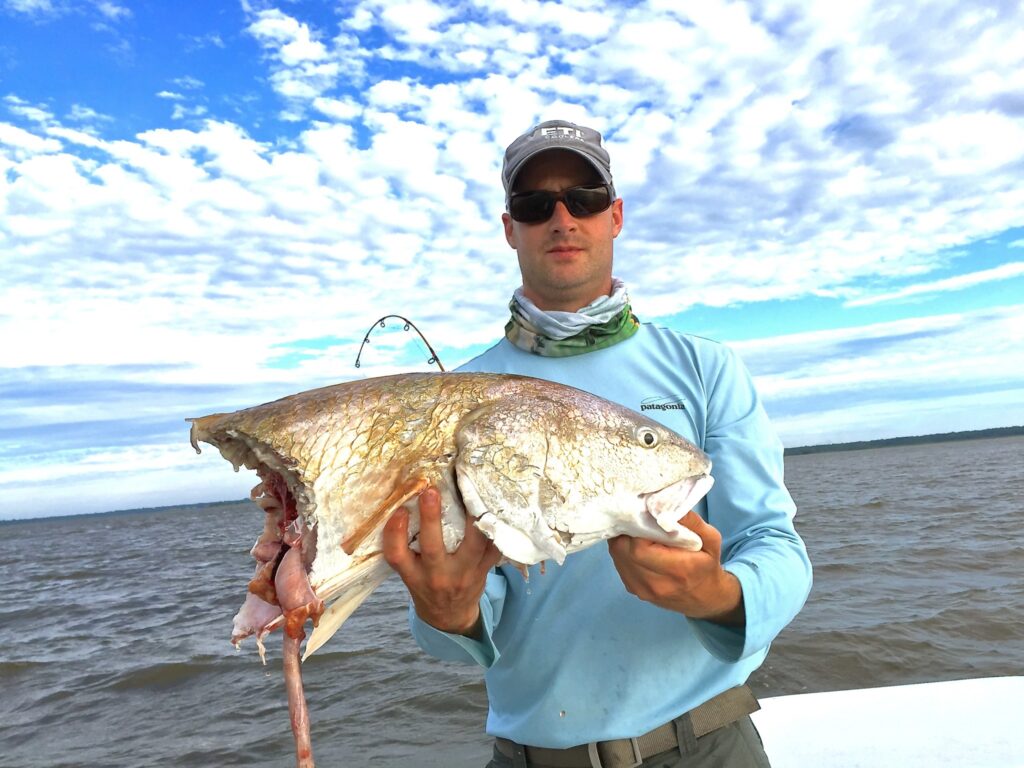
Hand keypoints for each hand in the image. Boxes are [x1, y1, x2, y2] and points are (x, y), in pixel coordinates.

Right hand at [382, 486, 501, 635]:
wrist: (449, 616)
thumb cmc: (425, 585)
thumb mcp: (410, 571)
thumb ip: (407, 545)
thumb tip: (409, 499)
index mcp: (413, 575)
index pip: (397, 555)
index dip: (395, 532)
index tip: (399, 510)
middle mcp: (437, 576)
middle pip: (432, 548)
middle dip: (431, 518)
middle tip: (430, 491)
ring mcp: (464, 575)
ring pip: (473, 545)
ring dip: (474, 518)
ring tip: (471, 491)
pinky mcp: (484, 571)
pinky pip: (494, 548)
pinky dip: (495, 528)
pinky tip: (493, 507)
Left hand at [608, 511, 744, 625]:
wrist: (705, 598)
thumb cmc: (707, 564)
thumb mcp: (711, 539)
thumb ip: (692, 521)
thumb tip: (667, 503)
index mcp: (678, 570)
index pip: (640, 548)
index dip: (637, 527)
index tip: (644, 514)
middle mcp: (656, 584)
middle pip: (623, 550)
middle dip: (627, 529)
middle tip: (637, 516)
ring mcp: (642, 590)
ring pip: (617, 555)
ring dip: (623, 538)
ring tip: (636, 528)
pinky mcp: (633, 590)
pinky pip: (618, 563)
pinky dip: (622, 550)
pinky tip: (634, 543)